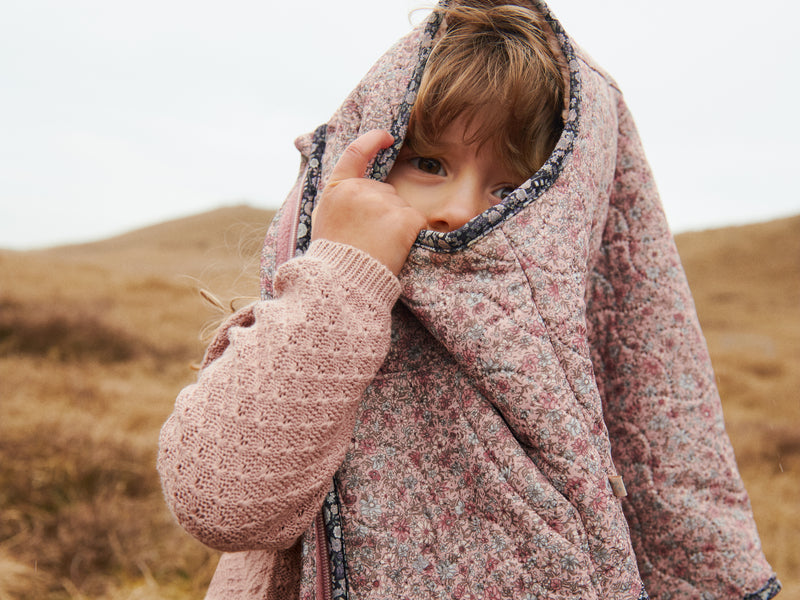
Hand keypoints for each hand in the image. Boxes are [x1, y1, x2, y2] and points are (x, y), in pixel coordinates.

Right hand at [311, 130, 425, 275]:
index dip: (373, 140)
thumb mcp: (325, 220)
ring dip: (396, 224)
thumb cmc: (333, 258)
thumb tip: (358, 187)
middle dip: (383, 210)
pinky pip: (416, 220)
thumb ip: (342, 200)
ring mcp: (383, 202)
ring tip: (379, 246)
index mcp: (337, 189)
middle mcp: (359, 189)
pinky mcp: (405, 217)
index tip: (387, 136)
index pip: (356, 152)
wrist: (342, 282)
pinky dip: (411, 233)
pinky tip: (396, 247)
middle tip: (369, 239)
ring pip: (401, 206)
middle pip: (385, 191)